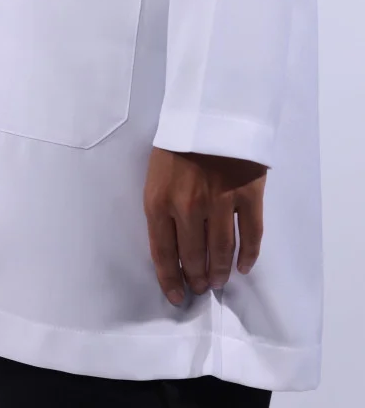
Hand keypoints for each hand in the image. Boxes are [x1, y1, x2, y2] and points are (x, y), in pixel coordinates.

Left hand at [143, 147, 266, 305]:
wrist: (211, 110)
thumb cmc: (178, 142)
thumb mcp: (156, 174)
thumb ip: (161, 207)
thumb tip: (171, 245)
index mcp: (159, 201)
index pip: (162, 253)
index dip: (169, 280)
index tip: (176, 296)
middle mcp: (188, 208)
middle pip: (193, 256)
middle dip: (195, 278)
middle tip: (200, 287)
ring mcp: (220, 203)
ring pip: (221, 251)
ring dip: (219, 272)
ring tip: (218, 282)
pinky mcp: (248, 196)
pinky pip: (250, 236)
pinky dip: (248, 256)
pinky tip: (244, 266)